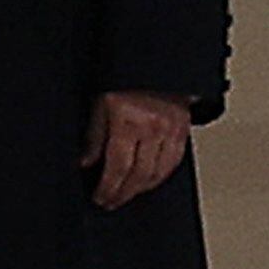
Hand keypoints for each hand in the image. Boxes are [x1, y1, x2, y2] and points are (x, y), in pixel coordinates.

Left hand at [84, 90, 196, 211]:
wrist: (155, 66)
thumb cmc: (123, 82)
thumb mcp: (99, 105)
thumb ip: (94, 136)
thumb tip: (85, 163)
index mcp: (128, 121)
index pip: (118, 165)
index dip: (108, 187)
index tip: (100, 198)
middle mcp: (152, 127)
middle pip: (139, 173)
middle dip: (123, 193)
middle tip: (111, 202)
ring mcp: (171, 130)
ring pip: (159, 172)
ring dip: (141, 189)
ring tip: (126, 195)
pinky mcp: (183, 131)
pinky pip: (174, 162)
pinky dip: (160, 177)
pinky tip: (148, 183)